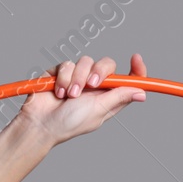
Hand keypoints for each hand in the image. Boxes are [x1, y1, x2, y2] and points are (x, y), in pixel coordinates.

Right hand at [16, 52, 146, 145]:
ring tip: (69, 95)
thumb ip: (118, 97)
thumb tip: (142, 93)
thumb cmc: (69, 123)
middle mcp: (94, 86)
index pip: (126, 80)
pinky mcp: (60, 73)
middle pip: (107, 64)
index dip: (134, 69)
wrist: (40, 123)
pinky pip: (66, 64)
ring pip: (84, 61)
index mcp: (107, 97)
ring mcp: (77, 78)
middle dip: (99, 71)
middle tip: (91, 85)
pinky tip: (58, 92)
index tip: (136, 58)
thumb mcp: (98, 110)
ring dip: (77, 78)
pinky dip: (62, 77)